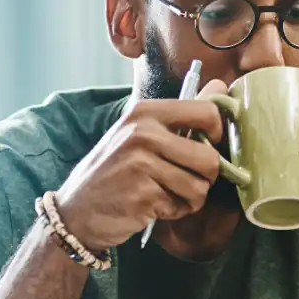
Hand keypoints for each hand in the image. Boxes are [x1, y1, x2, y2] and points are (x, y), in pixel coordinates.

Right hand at [55, 81, 228, 249]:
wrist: (76, 211)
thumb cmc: (113, 171)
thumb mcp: (140, 133)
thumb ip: (182, 113)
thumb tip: (221, 86)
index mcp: (145, 112)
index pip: (207, 112)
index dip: (218, 135)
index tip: (208, 147)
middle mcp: (142, 133)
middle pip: (209, 158)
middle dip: (205, 177)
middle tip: (185, 181)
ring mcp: (141, 165)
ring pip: (199, 187)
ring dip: (189, 198)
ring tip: (165, 194)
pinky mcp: (142, 195)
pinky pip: (182, 206)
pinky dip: (173, 211)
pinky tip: (152, 207)